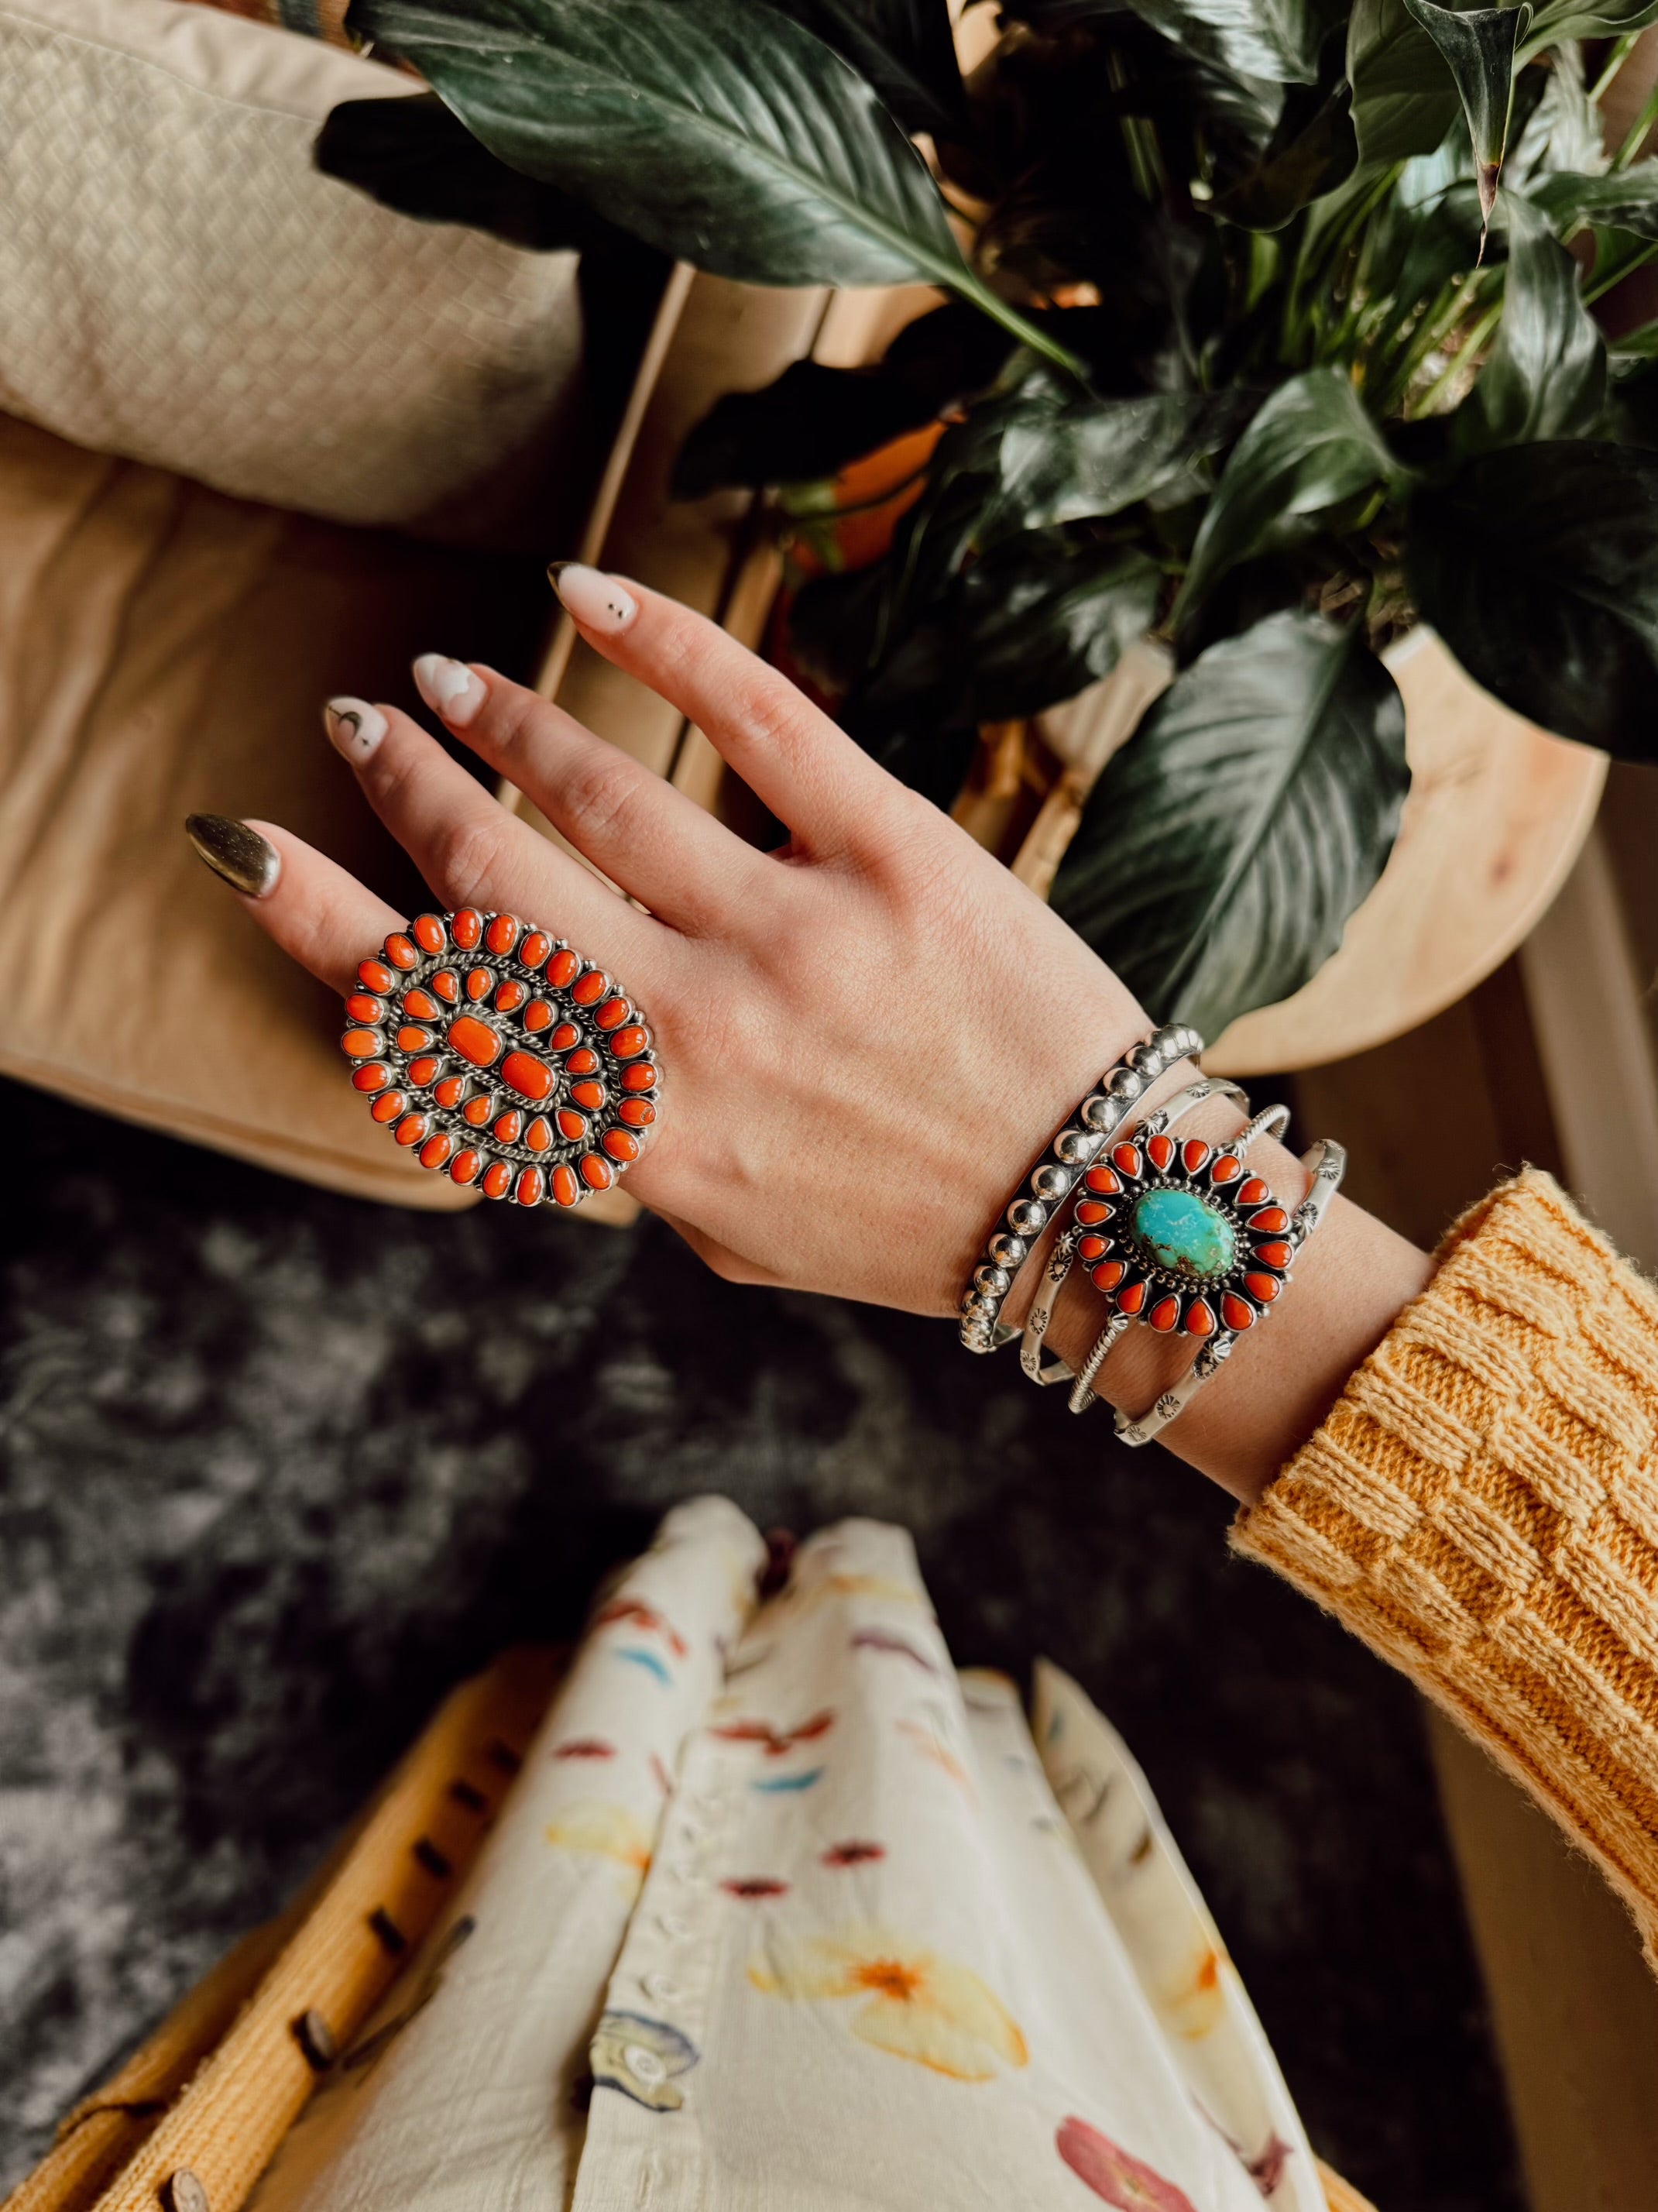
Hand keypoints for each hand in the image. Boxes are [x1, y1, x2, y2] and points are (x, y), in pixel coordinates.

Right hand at [204, 565, 1429, 1501]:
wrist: (1096, 1215)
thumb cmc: (899, 1224)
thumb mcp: (719, 1224)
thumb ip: (608, 1140)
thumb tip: (504, 1049)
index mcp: (642, 1135)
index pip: (438, 1018)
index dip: (322, 927)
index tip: (250, 850)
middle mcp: (696, 1033)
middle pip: (495, 879)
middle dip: (406, 790)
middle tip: (362, 723)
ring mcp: (797, 936)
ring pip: (601, 790)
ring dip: (506, 720)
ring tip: (454, 679)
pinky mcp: (900, 855)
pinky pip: (759, 716)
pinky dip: (660, 639)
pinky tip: (588, 591)